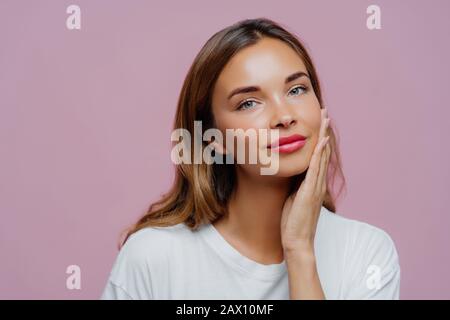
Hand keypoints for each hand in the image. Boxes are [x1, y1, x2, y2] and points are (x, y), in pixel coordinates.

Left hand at [281, 107, 330, 252]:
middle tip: (325, 113)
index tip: (319, 123)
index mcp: (313, 183)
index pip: (318, 156)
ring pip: (321, 156)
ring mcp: (315, 186)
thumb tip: (292, 172)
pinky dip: (319, 154)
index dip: (319, 139)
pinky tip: (321, 142)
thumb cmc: (294, 221)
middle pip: (322, 152)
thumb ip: (296, 184)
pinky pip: (315, 169)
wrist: (297, 240)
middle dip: (323, 132)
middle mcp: (317, 182)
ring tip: (325, 120)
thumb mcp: (294, 197)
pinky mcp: (310, 192)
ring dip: (323, 137)